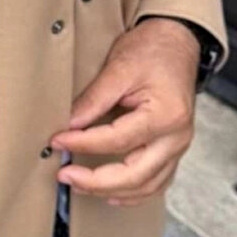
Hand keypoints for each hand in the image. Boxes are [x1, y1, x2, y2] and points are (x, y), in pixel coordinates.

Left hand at [50, 18, 199, 207]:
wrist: (177, 43)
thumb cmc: (153, 51)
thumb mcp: (119, 68)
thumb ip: (94, 99)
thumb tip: (69, 124)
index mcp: (166, 115)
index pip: (116, 140)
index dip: (82, 143)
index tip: (57, 141)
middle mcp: (177, 137)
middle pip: (134, 175)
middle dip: (95, 181)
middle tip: (65, 175)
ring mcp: (178, 147)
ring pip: (146, 186)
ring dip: (110, 191)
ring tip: (79, 186)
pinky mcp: (174, 150)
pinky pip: (156, 182)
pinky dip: (133, 192)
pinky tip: (111, 193)